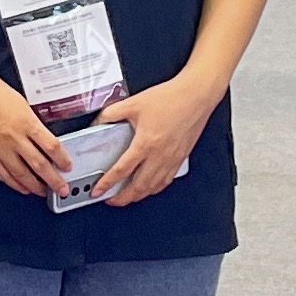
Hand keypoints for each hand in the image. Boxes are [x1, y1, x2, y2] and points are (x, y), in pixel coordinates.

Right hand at [0, 73, 73, 198]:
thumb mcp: (22, 104)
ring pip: (21, 174)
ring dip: (35, 186)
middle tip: (62, 189)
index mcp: (26, 122)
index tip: (68, 167)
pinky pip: (3, 174)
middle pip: (39, 165)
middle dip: (53, 181)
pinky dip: (14, 184)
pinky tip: (22, 187)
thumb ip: (33, 124)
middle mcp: (13, 137)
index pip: (51, 146)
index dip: (62, 160)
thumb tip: (45, 143)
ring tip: (43, 191)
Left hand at [88, 69, 220, 203]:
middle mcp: (160, 155)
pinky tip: (150, 186)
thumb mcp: (134, 103)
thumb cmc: (172, 98)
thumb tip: (99, 121)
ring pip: (153, 187)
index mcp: (146, 143)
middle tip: (111, 200)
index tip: (99, 190)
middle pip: (138, 187)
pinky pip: (166, 180)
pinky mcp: (181, 158)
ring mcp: (172, 159)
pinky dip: (155, 188)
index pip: (122, 170)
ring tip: (127, 197)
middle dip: (122, 198)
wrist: (196, 95)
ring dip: (138, 196)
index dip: (107, 183)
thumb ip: (112, 113)